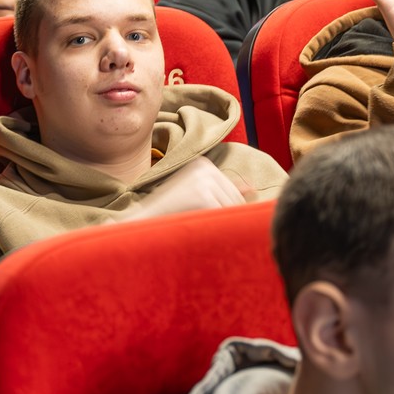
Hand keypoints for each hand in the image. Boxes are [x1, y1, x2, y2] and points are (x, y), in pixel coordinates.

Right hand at [127, 156, 253, 220]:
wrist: (140, 223)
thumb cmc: (168, 213)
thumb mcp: (196, 194)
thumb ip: (223, 190)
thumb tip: (253, 189)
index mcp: (203, 164)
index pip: (233, 191)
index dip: (228, 211)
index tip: (213, 221)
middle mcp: (205, 167)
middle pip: (235, 199)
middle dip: (226, 218)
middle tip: (205, 228)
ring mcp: (204, 180)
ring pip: (232, 210)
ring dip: (221, 224)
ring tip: (197, 227)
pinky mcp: (203, 196)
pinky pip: (224, 217)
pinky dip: (216, 227)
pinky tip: (198, 229)